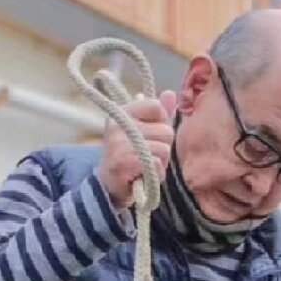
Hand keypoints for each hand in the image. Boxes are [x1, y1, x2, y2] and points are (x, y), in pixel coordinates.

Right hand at [96, 90, 176, 210]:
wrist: (109, 186)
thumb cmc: (130, 156)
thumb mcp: (143, 130)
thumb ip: (158, 114)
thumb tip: (170, 94)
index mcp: (123, 111)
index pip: (157, 107)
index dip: (162, 123)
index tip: (151, 135)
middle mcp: (119, 124)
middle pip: (166, 131)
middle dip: (163, 147)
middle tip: (147, 156)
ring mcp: (120, 143)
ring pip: (164, 149)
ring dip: (161, 163)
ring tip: (146, 166)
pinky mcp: (124, 162)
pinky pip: (157, 164)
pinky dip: (156, 174)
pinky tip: (144, 176)